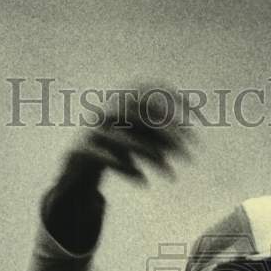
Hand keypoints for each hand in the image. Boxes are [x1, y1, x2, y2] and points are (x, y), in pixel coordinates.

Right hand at [61, 83, 194, 188]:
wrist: (74, 169)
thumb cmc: (112, 151)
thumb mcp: (138, 140)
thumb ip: (158, 136)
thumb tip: (185, 138)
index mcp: (117, 102)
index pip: (147, 90)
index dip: (171, 97)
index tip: (195, 114)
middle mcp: (103, 112)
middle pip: (137, 115)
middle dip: (165, 133)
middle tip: (187, 152)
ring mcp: (90, 131)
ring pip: (122, 139)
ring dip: (148, 155)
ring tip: (169, 173)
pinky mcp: (79, 151)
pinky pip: (105, 158)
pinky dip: (125, 169)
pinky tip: (143, 181)